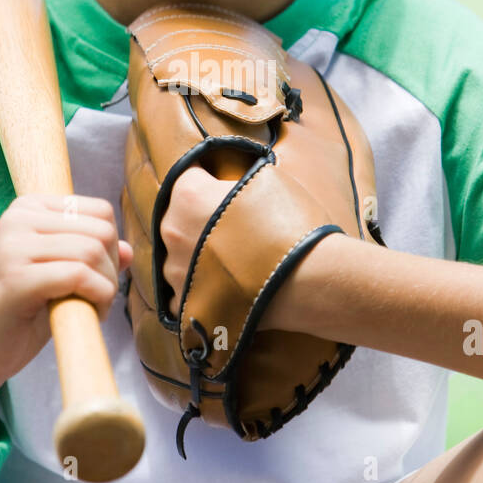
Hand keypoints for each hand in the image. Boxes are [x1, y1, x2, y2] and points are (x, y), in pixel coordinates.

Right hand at [0, 194, 133, 398]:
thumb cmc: (15, 315)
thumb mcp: (57, 277)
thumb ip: (90, 258)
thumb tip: (128, 248)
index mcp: (28, 208)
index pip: (100, 211)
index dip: (111, 248)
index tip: (96, 278)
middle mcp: (18, 218)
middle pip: (101, 230)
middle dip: (111, 269)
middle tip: (97, 299)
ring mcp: (13, 246)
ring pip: (93, 252)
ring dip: (106, 287)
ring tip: (90, 309)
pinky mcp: (16, 278)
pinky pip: (79, 275)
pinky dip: (97, 298)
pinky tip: (86, 315)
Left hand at [159, 164, 316, 332]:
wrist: (310, 282)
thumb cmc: (292, 225)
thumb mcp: (268, 180)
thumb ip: (236, 178)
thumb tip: (228, 182)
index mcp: (188, 196)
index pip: (186, 176)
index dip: (206, 179)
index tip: (221, 184)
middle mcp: (172, 233)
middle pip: (178, 217)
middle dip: (199, 217)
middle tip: (231, 224)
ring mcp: (175, 273)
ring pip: (179, 255)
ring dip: (197, 254)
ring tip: (232, 258)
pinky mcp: (186, 305)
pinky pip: (183, 290)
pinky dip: (199, 287)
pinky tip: (224, 283)